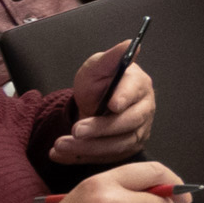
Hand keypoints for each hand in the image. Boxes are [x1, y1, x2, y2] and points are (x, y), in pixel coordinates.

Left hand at [49, 47, 154, 165]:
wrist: (92, 105)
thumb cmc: (98, 83)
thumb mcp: (97, 67)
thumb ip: (111, 57)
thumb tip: (131, 43)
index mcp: (139, 85)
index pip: (135, 92)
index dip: (124, 98)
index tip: (111, 105)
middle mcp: (143, 110)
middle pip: (128, 123)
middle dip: (100, 129)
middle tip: (75, 130)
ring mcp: (137, 132)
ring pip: (117, 145)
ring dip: (87, 148)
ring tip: (59, 145)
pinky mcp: (124, 150)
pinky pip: (105, 159)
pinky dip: (80, 158)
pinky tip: (60, 155)